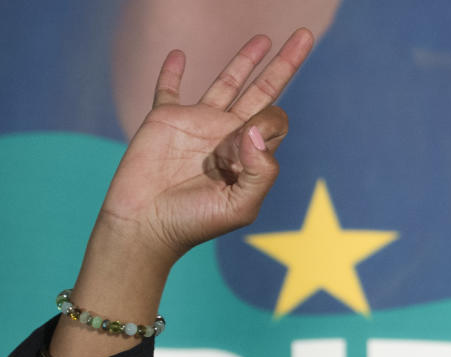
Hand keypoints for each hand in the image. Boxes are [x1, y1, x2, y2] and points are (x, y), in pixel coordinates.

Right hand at [96, 29, 313, 267]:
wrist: (146, 225)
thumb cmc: (195, 222)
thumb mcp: (241, 206)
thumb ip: (261, 173)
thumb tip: (255, 130)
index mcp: (249, 154)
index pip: (272, 122)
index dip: (262, 128)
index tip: (236, 149)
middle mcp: (227, 133)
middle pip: (263, 91)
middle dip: (284, 65)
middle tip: (304, 36)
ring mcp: (198, 123)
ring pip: (227, 82)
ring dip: (245, 59)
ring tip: (264, 38)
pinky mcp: (165, 118)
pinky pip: (168, 88)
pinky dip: (172, 70)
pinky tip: (179, 54)